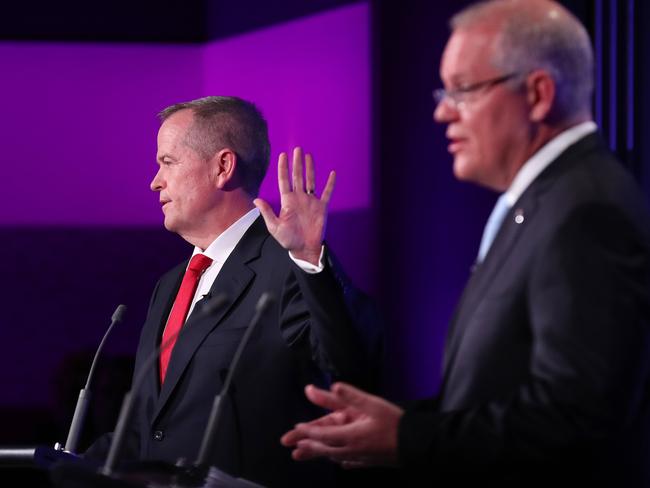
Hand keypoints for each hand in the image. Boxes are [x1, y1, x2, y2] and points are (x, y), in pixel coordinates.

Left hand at [254, 147, 334, 265]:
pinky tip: (332, 173)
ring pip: (311, 180)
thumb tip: (256, 200)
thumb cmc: (289, 240)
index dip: (283, 168)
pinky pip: (327, 193)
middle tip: (297, 149)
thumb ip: (267, 212)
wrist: (305, 249)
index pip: (284, 180)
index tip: (283, 155)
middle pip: (298, 177)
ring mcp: (311, 202)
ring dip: (310, 168)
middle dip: (297, 163)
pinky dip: (330, 184)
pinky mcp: (322, 207)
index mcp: (287, 201)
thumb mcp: (275, 227)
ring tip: (308, 156)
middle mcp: (299, 198)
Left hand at [281, 382, 402, 467]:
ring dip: (319, 454)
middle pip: (324, 448)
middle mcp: (351, 449)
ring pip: (334, 456)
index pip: (321, 433)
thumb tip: (331, 386)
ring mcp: (360, 458)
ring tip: (306, 454)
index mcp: (349, 435)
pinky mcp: (369, 462)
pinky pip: (349, 462)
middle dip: (306, 446)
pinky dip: (339, 460)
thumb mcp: (371, 404)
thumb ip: (350, 395)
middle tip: (290, 448)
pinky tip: (340, 461)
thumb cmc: (394, 422)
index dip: (307, 431)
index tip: (295, 429)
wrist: (416, 445)